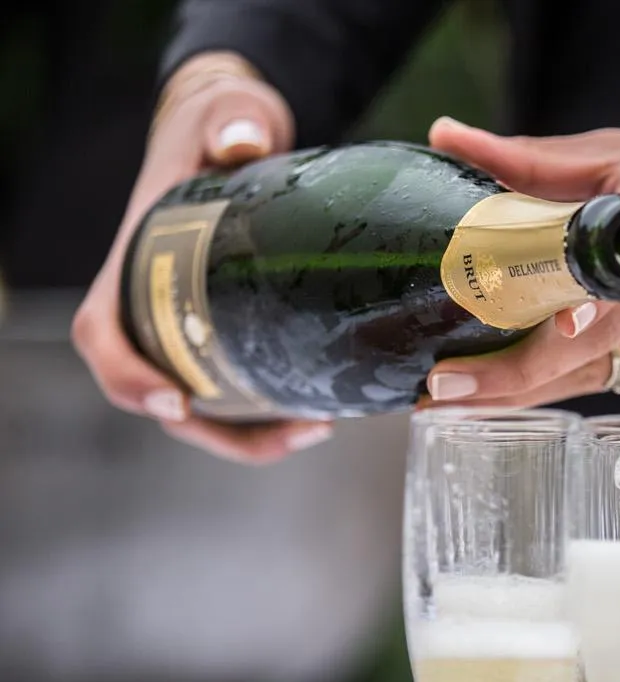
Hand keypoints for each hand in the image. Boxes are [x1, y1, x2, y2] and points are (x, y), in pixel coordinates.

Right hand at [71, 53, 332, 463]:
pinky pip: (241, 394)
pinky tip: (325, 414)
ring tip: (319, 429)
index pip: (104, 333)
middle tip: (293, 432)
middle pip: (159, 394)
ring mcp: (192, 330)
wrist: (237, 138)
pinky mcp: (232, 337)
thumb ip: (231, 122)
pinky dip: (273, 415)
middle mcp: (155, 308)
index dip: (127, 376)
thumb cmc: (219, 130)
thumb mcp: (224, 117)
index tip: (174, 402)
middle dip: (217, 431)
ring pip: (206, 409)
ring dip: (254, 435)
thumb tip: (241, 142)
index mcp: (134, 264)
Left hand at [421, 120, 619, 407]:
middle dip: (506, 382)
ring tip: (454, 399)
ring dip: (522, 393)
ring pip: (589, 379)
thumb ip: (540, 159)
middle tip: (438, 393)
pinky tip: (514, 389)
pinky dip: (559, 386)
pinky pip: (609, 382)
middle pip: (581, 354)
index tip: (472, 357)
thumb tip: (450, 140)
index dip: (537, 335)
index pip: (590, 288)